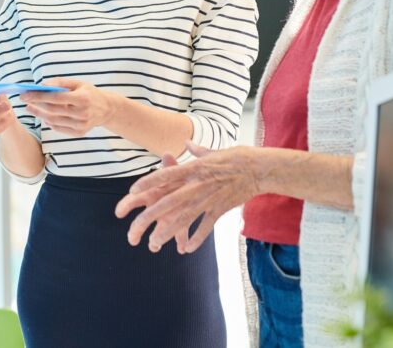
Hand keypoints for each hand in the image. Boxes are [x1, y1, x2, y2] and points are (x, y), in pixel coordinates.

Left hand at [19, 78, 117, 137]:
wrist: (107, 109)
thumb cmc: (89, 93)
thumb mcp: (77, 83)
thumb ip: (60, 82)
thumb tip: (42, 85)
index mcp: (83, 99)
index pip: (56, 98)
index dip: (39, 96)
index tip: (25, 94)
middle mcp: (83, 114)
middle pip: (53, 111)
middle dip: (36, 105)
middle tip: (24, 101)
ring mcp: (81, 125)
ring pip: (53, 121)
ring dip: (39, 114)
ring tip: (30, 108)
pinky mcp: (79, 133)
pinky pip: (59, 128)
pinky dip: (48, 122)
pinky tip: (42, 115)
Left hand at [114, 142, 259, 253]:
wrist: (260, 169)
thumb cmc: (237, 157)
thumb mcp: (214, 151)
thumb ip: (198, 151)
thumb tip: (188, 143)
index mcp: (194, 168)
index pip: (166, 175)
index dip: (148, 182)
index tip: (132, 190)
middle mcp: (198, 184)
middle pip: (169, 201)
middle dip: (150, 216)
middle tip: (135, 228)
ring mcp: (209, 198)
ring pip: (184, 218)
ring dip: (168, 232)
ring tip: (154, 243)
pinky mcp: (221, 209)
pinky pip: (205, 226)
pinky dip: (196, 238)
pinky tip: (186, 249)